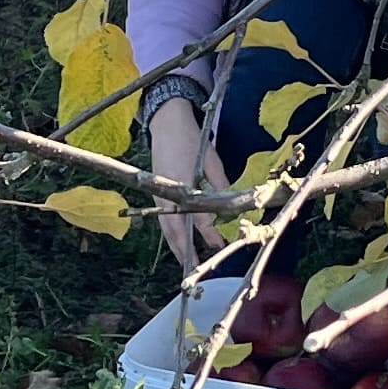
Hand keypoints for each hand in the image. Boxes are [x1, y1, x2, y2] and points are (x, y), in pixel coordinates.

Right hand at [148, 99, 230, 277]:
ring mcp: (158, 194)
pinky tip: (179, 241)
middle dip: (185, 250)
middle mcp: (166, 194)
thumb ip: (220, 185)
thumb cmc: (191, 139)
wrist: (166, 121)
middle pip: (174, 230)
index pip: (197, 218)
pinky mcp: (156, 192)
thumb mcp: (211, 161)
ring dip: (176, 245)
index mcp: (180, 187)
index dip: (209, 233)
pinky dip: (171, 233)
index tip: (220, 243)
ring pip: (166, 227)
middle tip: (195, 267)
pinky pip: (163, 219)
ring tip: (186, 261)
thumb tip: (231, 207)